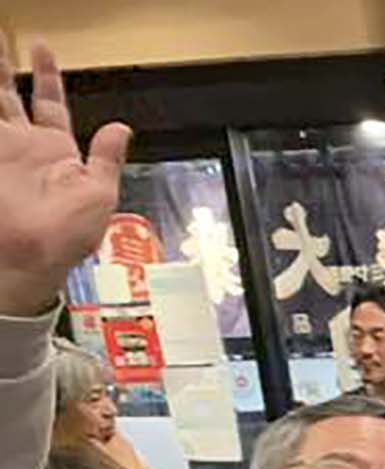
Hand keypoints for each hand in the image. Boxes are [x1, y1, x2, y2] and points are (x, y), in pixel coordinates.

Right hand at [0, 41, 130, 317]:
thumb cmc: (66, 239)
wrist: (28, 257)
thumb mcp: (100, 195)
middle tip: (1, 44)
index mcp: (58, 154)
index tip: (42, 51)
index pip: (51, 104)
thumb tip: (121, 128)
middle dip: (5, 69)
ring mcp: (0, 152)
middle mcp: (25, 149)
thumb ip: (108, 159)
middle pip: (11, 97)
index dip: (47, 76)